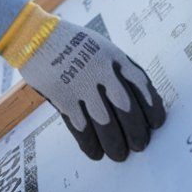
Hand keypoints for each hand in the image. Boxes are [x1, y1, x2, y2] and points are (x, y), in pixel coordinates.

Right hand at [18, 18, 165, 161]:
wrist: (35, 37)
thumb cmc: (72, 44)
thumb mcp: (101, 47)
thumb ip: (118, 69)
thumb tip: (139, 101)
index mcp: (113, 56)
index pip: (142, 85)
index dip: (153, 108)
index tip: (156, 123)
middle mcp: (101, 70)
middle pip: (127, 109)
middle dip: (136, 133)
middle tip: (139, 145)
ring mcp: (81, 84)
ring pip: (106, 124)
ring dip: (115, 144)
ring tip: (119, 154)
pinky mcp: (63, 97)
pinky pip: (81, 128)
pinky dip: (90, 145)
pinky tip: (95, 152)